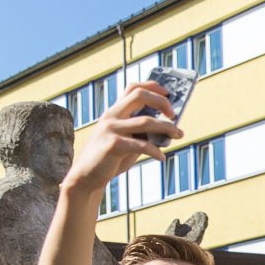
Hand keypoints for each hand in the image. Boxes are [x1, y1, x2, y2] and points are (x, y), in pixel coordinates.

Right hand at [64, 81, 182, 192]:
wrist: (85, 177)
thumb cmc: (108, 160)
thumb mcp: (125, 142)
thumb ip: (140, 134)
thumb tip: (166, 131)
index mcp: (114, 112)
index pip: (134, 88)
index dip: (153, 87)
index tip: (168, 94)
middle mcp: (112, 116)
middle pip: (140, 96)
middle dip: (161, 102)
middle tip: (174, 115)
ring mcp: (111, 129)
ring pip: (146, 121)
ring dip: (166, 128)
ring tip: (179, 135)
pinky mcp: (113, 145)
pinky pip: (141, 145)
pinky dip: (154, 151)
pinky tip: (161, 157)